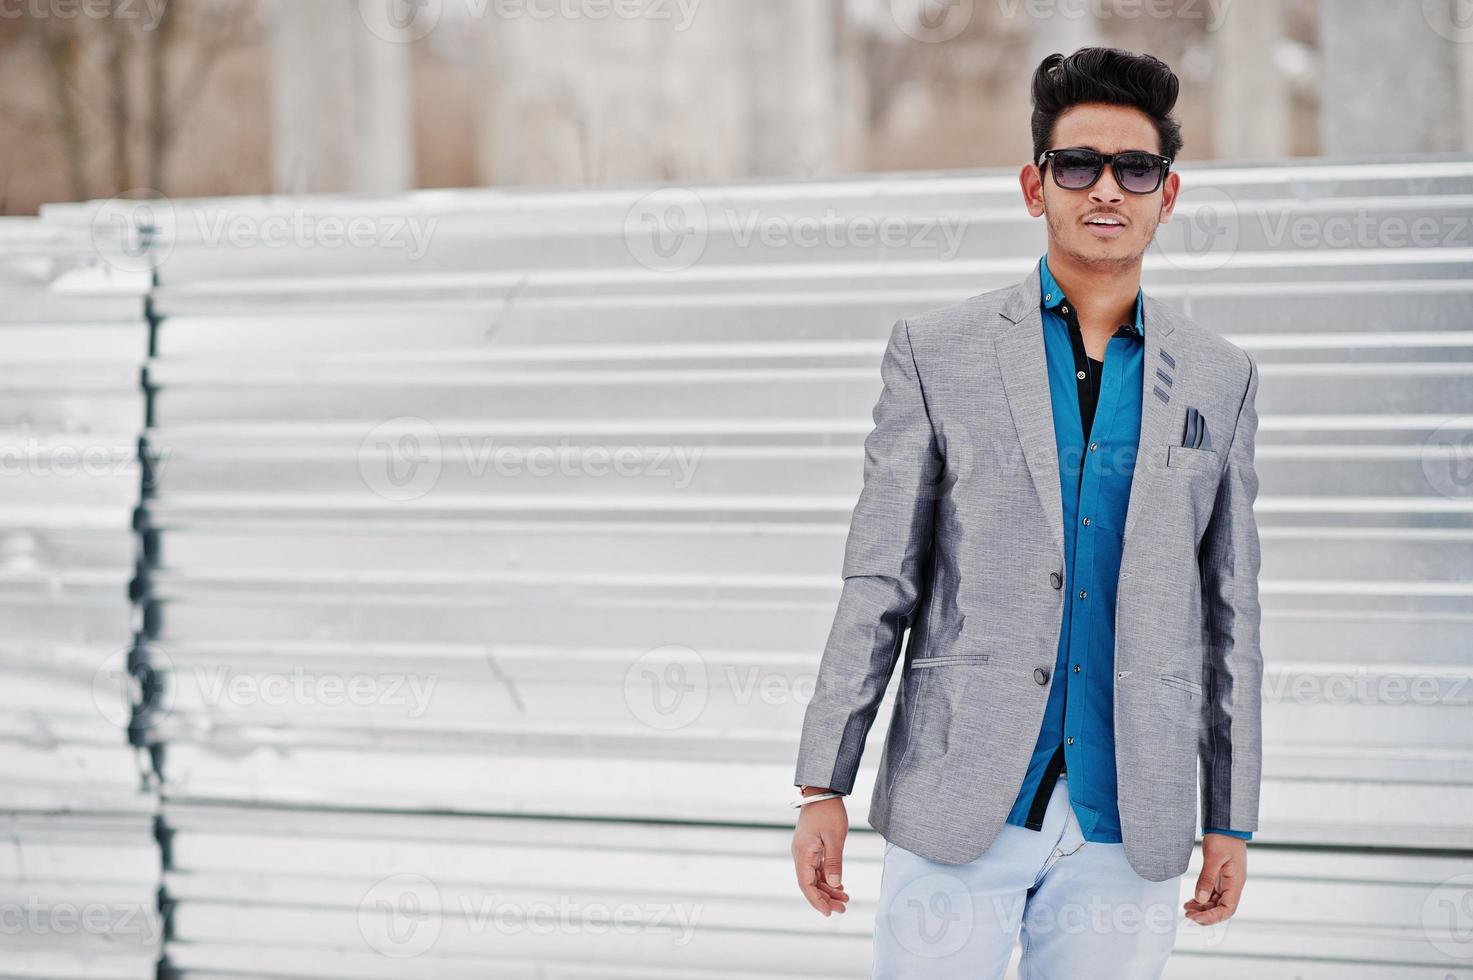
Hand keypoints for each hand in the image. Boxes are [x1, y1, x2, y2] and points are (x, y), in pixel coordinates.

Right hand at [791, 787, 849, 915]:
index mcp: (803, 853)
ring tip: (844, 899)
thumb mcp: (835, 838)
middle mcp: (800, 854)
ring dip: (828, 890)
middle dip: (825, 898)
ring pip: (814, 877)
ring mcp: (805, 851)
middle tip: (843, 909)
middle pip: (810, 884)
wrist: (822, 792)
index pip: (806, 885)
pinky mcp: (811, 848)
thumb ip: (834, 862)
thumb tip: (834, 885)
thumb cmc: (828, 811)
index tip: (829, 913)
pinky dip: (827, 879)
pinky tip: (839, 886)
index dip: (817, 901)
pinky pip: (817, 869)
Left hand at [1184, 833, 1246, 923]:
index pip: (1227, 909)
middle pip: (1221, 909)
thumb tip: (1200, 899)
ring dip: (1203, 907)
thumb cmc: (1223, 838)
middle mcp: (1233, 885)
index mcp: (1236, 883)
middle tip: (1188, 914)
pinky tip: (1192, 900)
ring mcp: (1227, 881)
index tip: (1196, 918)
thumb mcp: (1213, 858)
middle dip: (1205, 914)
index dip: (1212, 917)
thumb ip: (1207, 879)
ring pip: (1216, 902)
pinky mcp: (1221, 876)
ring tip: (1187, 908)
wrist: (1226, 824)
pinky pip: (1213, 893)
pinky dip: (1203, 899)